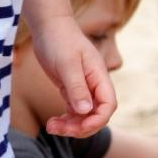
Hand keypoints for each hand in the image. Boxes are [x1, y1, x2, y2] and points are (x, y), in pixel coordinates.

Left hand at [29, 17, 116, 137]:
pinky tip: (52, 122)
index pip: (108, 105)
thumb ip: (77, 87)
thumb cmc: (59, 41)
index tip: (79, 126)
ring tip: (51, 127)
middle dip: (81, 127)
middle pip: (96, 114)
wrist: (49, 27)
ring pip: (84, 115)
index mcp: (99, 77)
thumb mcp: (67, 64)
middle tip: (60, 130)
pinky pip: (73, 110)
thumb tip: (86, 110)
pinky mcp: (71, 89)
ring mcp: (84, 88)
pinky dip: (65, 119)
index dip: (97, 120)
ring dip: (71, 126)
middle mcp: (94, 84)